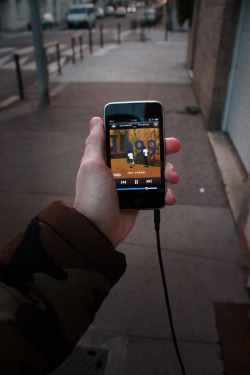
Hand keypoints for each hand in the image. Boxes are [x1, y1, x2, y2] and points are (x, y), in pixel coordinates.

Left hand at [74, 117, 180, 247]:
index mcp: (108, 159)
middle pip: (146, 154)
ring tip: (173, 177)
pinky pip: (156, 193)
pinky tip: (169, 197)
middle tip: (175, 146)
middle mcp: (120, 170)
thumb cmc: (92, 196)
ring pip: (155, 172)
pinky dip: (166, 194)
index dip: (142, 133)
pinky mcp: (139, 200)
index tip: (156, 129)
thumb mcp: (92, 165)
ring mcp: (131, 185)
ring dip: (168, 172)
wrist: (97, 230)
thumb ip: (95, 143)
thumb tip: (96, 120)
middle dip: (162, 149)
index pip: (128, 141)